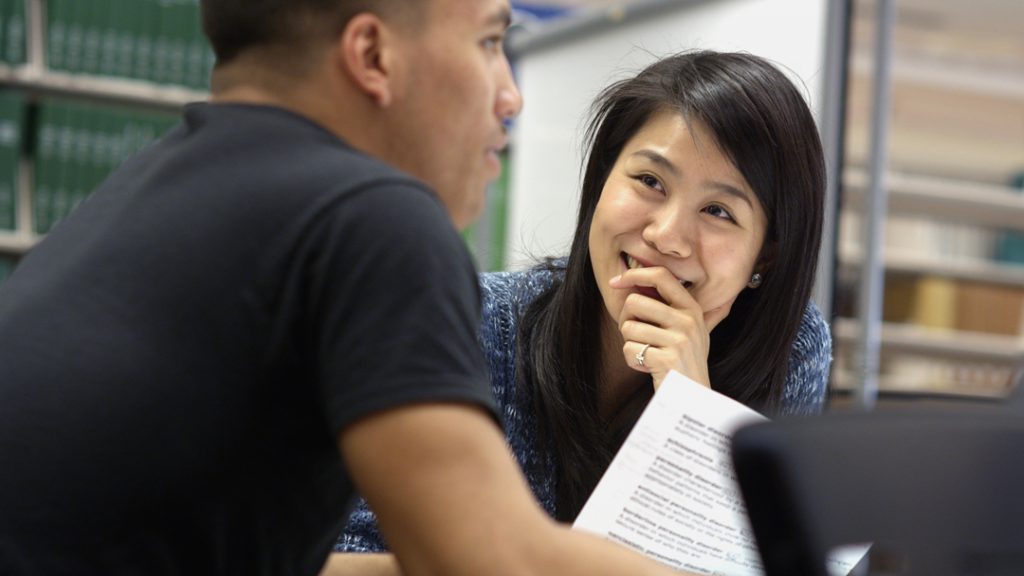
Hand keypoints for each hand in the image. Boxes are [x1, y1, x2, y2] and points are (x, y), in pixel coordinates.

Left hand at [610, 266, 730, 389]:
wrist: (694, 398)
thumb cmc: (685, 363)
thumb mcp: (693, 331)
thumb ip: (679, 306)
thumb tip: (654, 279)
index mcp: (692, 309)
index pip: (661, 276)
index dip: (634, 274)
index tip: (615, 282)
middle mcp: (688, 320)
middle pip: (634, 302)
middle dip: (625, 320)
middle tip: (636, 335)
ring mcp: (679, 339)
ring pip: (628, 327)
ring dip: (629, 344)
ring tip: (646, 354)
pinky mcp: (666, 358)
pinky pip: (629, 349)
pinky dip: (632, 360)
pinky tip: (647, 367)